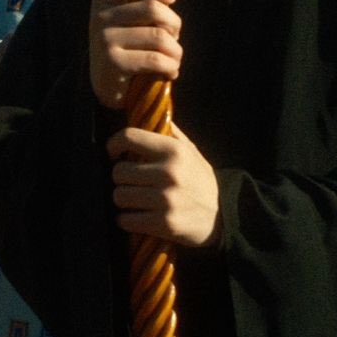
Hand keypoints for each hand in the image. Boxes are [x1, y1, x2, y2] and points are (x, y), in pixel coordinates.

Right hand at [88, 0, 181, 109]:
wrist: (105, 87)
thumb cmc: (126, 49)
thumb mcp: (127, 22)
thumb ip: (143, 6)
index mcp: (103, 1)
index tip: (171, 0)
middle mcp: (101, 18)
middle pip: (154, 9)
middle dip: (174, 26)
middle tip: (174, 40)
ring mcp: (104, 40)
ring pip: (160, 37)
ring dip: (176, 52)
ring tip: (174, 60)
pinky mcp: (113, 63)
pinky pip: (156, 60)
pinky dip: (171, 68)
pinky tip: (169, 73)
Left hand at [108, 122, 218, 246]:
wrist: (223, 216)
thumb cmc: (200, 180)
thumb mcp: (190, 151)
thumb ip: (169, 133)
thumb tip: (148, 112)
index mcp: (174, 151)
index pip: (129, 137)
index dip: (114, 144)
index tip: (113, 153)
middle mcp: (169, 173)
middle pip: (118, 171)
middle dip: (121, 178)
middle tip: (131, 182)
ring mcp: (166, 199)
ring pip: (119, 196)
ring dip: (123, 199)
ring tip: (134, 200)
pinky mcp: (163, 224)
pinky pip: (125, 220)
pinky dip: (126, 220)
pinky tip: (136, 216)